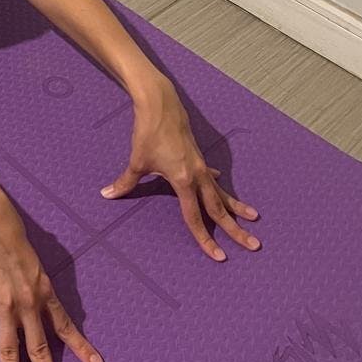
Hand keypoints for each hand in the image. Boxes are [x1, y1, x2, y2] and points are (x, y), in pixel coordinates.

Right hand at [0, 177, 104, 361]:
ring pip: (12, 352)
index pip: (66, 327)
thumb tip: (39, 298)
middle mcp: (28, 303)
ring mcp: (4, 305)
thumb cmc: (13, 234)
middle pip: (41, 350)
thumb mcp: (36, 260)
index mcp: (45, 291)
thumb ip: (38, 283)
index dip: (81, 348)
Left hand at [100, 74, 260, 260]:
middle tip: (254, 245)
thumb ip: (125, 182)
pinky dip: (219, 186)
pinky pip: (213, 178)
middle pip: (218, 209)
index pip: (194, 218)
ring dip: (236, 207)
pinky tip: (223, 190)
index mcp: (183, 181)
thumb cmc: (148, 133)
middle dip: (235, 229)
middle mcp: (198, 176)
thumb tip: (107, 195)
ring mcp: (201, 166)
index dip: (205, 239)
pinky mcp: (199, 157)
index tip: (218, 256)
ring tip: (254, 218)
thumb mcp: (137, 161)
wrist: (161, 105)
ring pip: (221, 193)